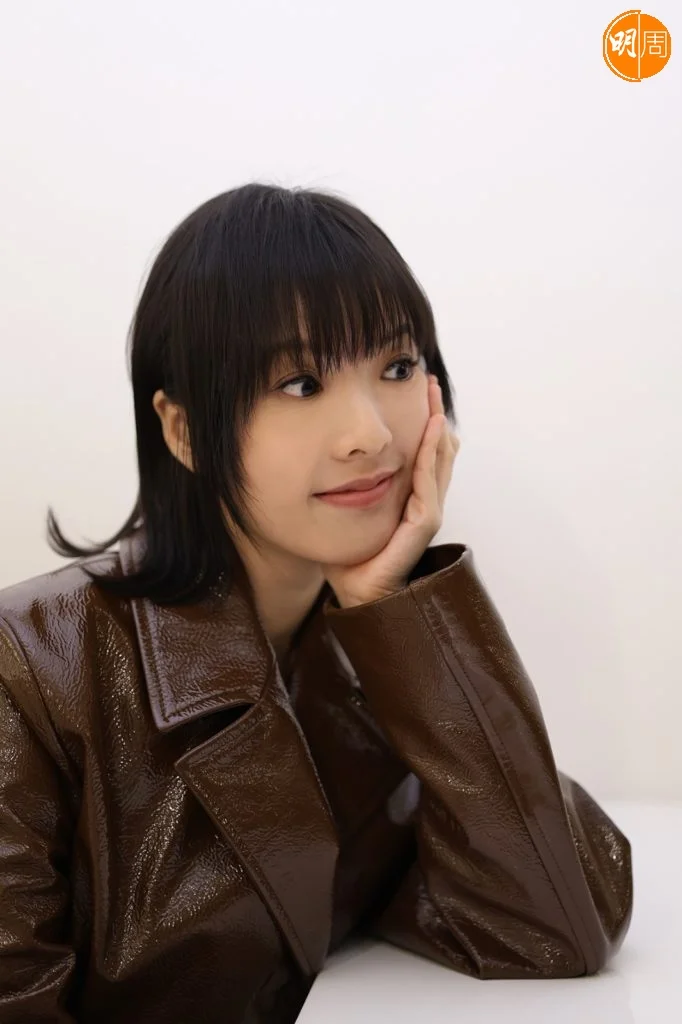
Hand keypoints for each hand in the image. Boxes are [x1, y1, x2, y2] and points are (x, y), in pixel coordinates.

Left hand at [321, 375, 459, 606]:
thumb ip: (343, 489)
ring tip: (432, 397)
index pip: (423, 453)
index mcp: (409, 498)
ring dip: (436, 427)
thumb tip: (319, 463)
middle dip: (433, 414)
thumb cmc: (350, 558)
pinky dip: (431, 455)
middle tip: (427, 381)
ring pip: (440, 461)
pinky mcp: (423, 523)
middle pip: (438, 450)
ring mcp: (426, 512)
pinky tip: (431, 430)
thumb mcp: (346, 512)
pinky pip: (429, 482)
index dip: (422, 423)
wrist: (356, 594)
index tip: (416, 391)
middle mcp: (423, 502)